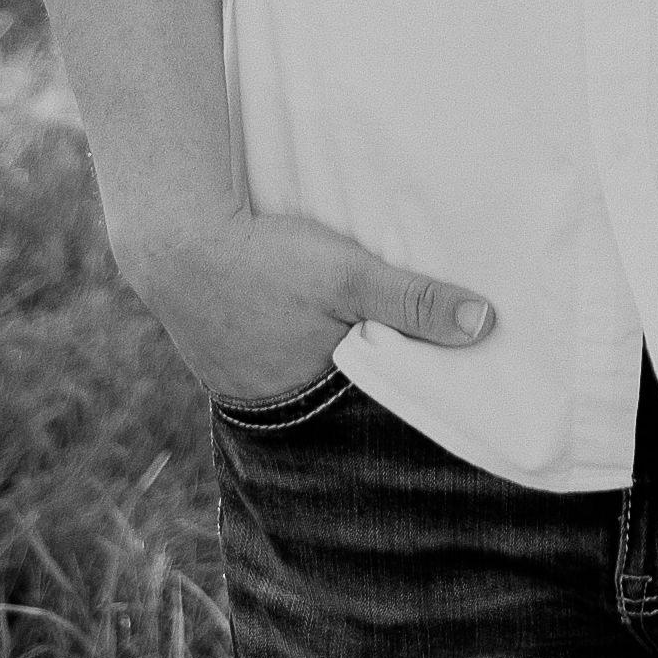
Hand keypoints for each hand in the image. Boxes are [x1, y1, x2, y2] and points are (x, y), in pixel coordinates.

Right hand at [107, 200, 493, 406]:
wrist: (172, 244)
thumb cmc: (264, 262)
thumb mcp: (350, 275)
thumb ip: (414, 302)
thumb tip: (484, 325)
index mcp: (320, 399)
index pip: (383, 413)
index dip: (413, 401)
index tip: (455, 395)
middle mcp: (284, 409)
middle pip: (348, 407)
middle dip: (378, 393)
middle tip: (416, 372)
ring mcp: (249, 390)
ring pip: (311, 389)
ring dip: (336, 373)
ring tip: (364, 348)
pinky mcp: (228, 365)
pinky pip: (277, 370)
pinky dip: (298, 357)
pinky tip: (309, 334)